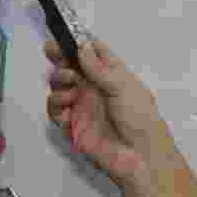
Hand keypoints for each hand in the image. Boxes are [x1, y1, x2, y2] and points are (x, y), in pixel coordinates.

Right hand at [45, 37, 178, 186]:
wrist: (140, 157)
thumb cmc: (139, 117)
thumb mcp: (123, 87)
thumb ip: (99, 68)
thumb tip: (82, 46)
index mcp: (109, 73)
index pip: (90, 52)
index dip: (76, 44)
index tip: (61, 40)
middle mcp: (93, 86)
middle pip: (68, 66)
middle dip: (59, 61)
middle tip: (58, 61)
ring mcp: (82, 105)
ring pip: (58, 87)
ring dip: (58, 85)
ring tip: (70, 93)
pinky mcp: (73, 125)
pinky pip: (55, 112)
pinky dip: (57, 110)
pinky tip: (68, 113)